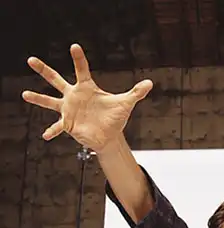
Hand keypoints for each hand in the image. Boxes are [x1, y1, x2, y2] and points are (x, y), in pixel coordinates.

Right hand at [22, 44, 152, 153]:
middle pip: (56, 79)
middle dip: (44, 70)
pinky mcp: (68, 123)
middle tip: (31, 60)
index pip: (81, 70)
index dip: (79, 59)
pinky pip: (57, 127)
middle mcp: (74, 96)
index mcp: (87, 88)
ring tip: (25, 94)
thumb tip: (150, 83)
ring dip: (38, 98)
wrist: (109, 135)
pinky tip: (45, 136)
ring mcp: (69, 109)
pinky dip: (52, 131)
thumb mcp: (126, 104)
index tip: (75, 47)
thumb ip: (136, 93)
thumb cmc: (115, 117)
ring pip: (49, 101)